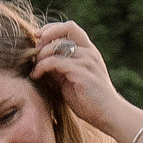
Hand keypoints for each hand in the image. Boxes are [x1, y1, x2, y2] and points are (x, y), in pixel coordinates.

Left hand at [31, 21, 137, 142]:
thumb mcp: (70, 79)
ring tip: (34, 68)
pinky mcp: (81, 72)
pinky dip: (41, 67)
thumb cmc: (89, 100)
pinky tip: (36, 75)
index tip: (37, 37)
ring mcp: (87, 60)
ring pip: (57, 46)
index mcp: (89, 51)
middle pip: (67, 28)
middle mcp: (89, 52)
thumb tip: (39, 60)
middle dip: (47, 35)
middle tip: (34, 51)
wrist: (108, 115)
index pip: (70, 27)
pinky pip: (55, 62)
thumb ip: (58, 67)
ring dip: (40, 55)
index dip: (51, 28)